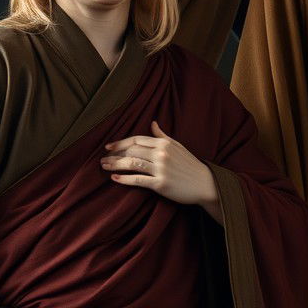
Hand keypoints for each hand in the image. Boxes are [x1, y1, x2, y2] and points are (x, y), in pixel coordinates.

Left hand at [102, 121, 220, 216]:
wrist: (205, 184)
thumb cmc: (190, 165)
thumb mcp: (178, 146)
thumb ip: (162, 136)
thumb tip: (152, 123)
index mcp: (164, 143)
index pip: (137, 139)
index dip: (121, 142)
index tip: (109, 146)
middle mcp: (161, 154)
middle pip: (132, 151)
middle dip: (115, 154)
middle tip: (102, 159)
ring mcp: (161, 169)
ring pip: (132, 164)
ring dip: (115, 165)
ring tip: (104, 167)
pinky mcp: (161, 184)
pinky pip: (138, 180)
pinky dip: (125, 179)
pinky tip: (115, 179)